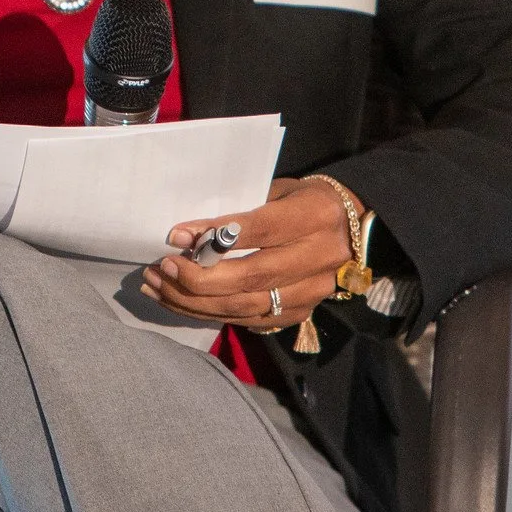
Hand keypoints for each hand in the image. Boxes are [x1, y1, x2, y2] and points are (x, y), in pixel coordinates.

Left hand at [142, 177, 359, 330]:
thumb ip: (242, 211)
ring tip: (159, 288)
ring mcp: (312, 293)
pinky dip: (212, 314)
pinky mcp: (302, 314)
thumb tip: (188, 234)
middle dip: (199, 278)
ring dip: (195, 301)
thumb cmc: (304, 200)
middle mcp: (318, 259)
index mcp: (314, 217)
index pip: (259, 230)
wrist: (352, 229)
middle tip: (161, 268)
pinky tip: (182, 304)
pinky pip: (250, 320)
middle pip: (251, 277)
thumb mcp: (279, 190)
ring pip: (246, 306)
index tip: (175, 236)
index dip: (215, 235)